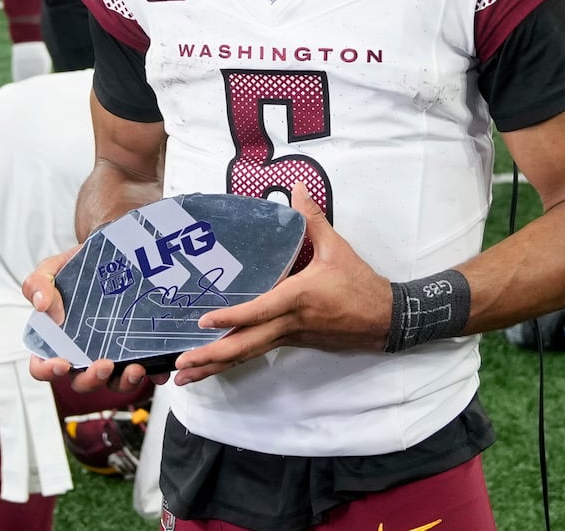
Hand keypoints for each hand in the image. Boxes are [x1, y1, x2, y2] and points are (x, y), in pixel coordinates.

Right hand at [25, 245, 157, 394]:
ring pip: (113, 382)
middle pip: (81, 381)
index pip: (43, 367)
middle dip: (92, 379)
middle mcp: (81, 354)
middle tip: (104, 365)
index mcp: (55, 341)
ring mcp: (108, 354)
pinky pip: (143, 369)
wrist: (110, 255)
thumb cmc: (76, 269)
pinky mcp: (133, 351)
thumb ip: (38, 284)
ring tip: (135, 368)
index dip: (48, 371)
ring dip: (123, 382)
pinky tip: (158, 368)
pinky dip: (152, 373)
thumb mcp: (51, 270)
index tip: (62, 364)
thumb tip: (41, 305)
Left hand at [170, 183, 393, 385]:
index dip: (231, 317)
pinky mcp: (292, 342)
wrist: (384, 319)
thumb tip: (296, 187)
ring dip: (215, 366)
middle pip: (245, 346)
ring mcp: (289, 337)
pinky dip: (233, 360)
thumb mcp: (337, 248)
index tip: (204, 322)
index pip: (259, 311)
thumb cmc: (359, 284)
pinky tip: (213, 365)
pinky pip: (257, 352)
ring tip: (183, 377)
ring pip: (247, 355)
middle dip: (211, 357)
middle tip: (179, 367)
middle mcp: (289, 323)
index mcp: (297, 298)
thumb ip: (312, 218)